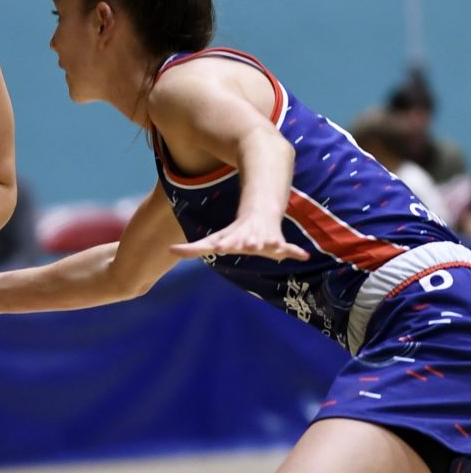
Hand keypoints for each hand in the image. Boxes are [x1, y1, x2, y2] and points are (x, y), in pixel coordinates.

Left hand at [168, 216, 308, 261]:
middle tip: (252, 245)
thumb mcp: (214, 240)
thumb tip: (169, 250)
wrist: (259, 215)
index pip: (226, 242)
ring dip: (274, 245)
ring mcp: (266, 240)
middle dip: (251, 244)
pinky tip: (304, 256)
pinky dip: (295, 251)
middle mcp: (249, 239)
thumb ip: (191, 249)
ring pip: (272, 243)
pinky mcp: (279, 243)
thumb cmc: (233, 233)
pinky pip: (290, 248)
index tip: (219, 246)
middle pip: (250, 243)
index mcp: (233, 240)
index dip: (223, 244)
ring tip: (276, 247)